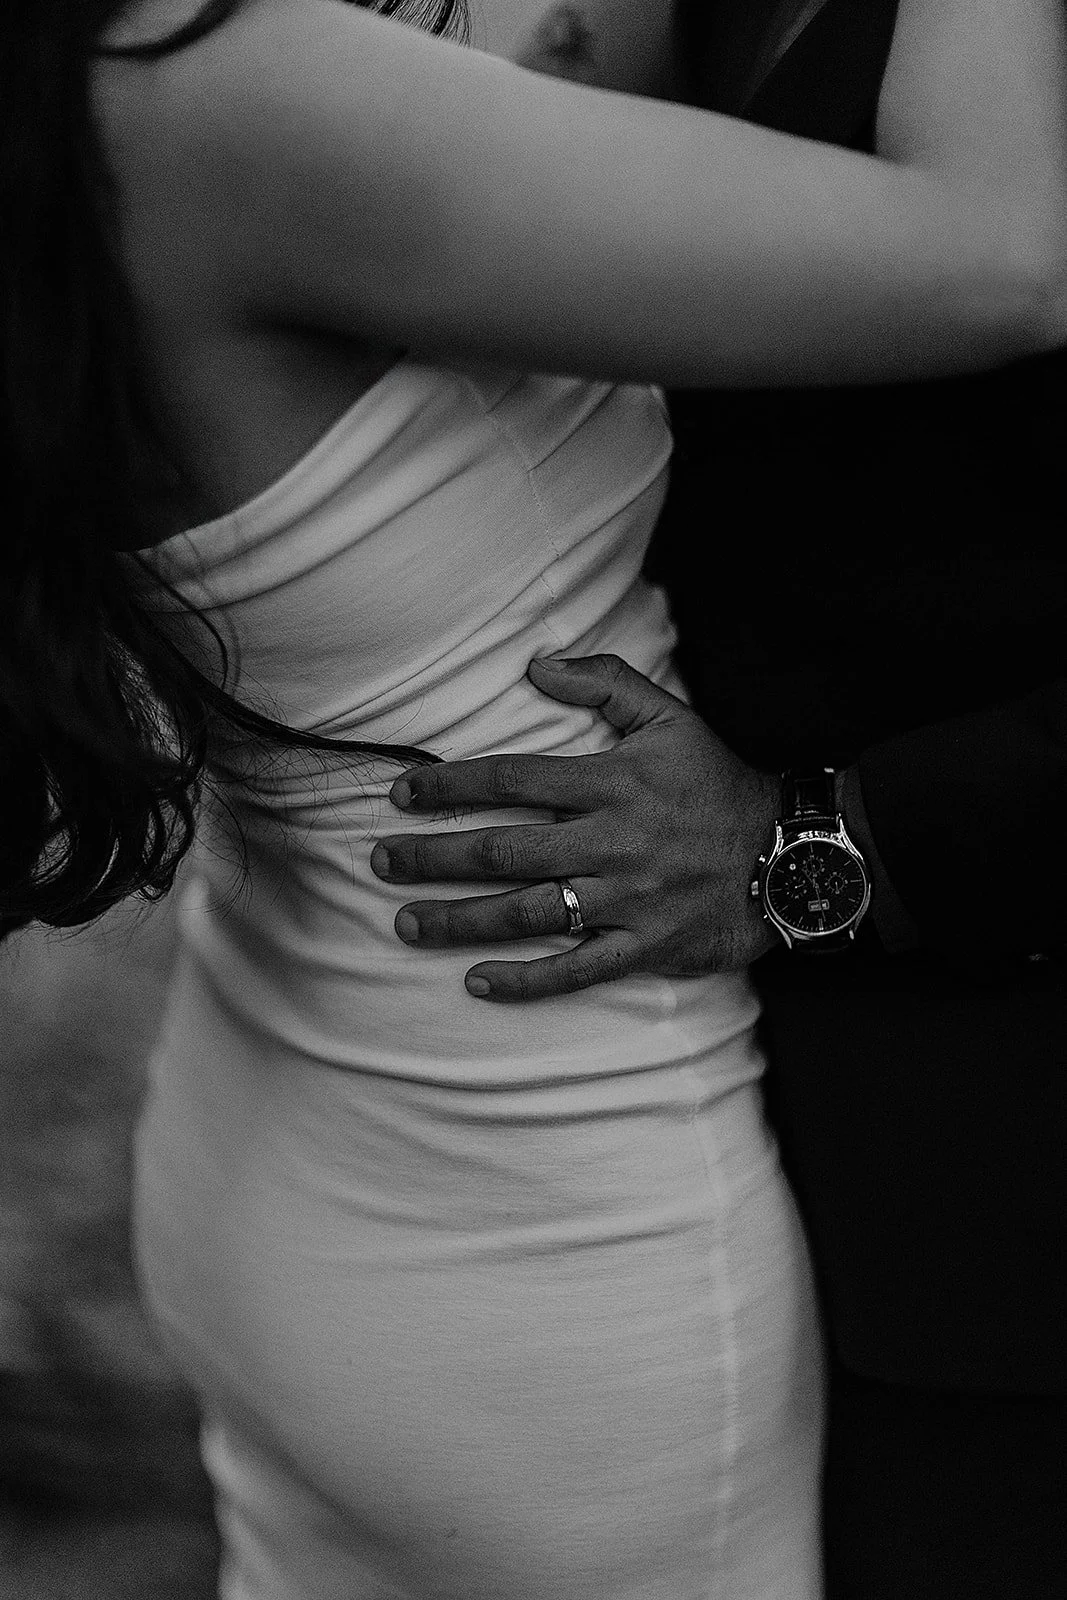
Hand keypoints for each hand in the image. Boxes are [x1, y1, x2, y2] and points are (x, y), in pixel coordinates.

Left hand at [370, 654, 780, 1000]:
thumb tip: (537, 666)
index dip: (451, 787)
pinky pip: (576, 971)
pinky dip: (526, 980)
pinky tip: (476, 980)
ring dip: (459, 919)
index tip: (402, 795)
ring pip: (528, 913)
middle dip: (433, 857)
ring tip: (406, 923)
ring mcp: (627, 899)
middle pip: (503, 850)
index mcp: (612, 783)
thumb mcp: (672, 717)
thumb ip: (606, 682)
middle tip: (381, 862)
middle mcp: (612, 842)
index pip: (512, 778)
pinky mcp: (644, 946)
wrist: (789, 855)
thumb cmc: (719, 784)